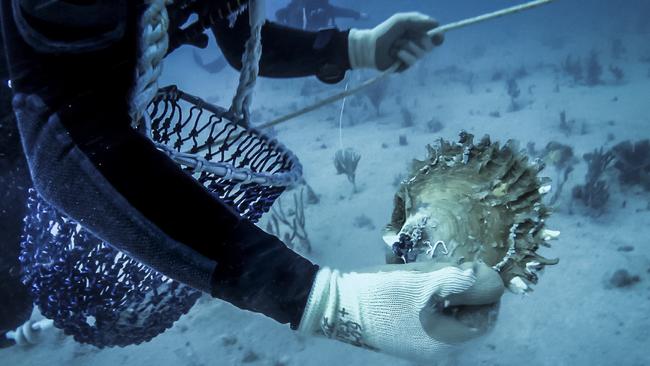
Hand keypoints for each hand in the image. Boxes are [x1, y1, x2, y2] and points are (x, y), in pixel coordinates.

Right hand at [299, 261, 503, 362]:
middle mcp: (435, 349)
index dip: (486, 290)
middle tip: (451, 263)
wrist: (335, 304)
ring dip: (445, 290)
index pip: (486, 318)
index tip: (474, 266)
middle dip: (464, 288)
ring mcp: (417, 343)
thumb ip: (467, 282)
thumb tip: (496, 281)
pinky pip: (428, 315)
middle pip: (465, 316)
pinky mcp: (401, 333)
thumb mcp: (428, 283)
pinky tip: (416, 279)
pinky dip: (429, 296)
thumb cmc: (384, 294)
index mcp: (446, 342)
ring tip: (432, 269)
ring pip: (446, 313)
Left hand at [348, 12, 443, 71]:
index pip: (435, 37)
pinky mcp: (405, 67)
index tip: (437, 36)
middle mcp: (417, 46)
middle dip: (418, 39)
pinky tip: (393, 53)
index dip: (438, 37)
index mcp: (418, 34)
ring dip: (406, 46)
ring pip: (420, 54)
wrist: (370, 46)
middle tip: (406, 36)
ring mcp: (411, 57)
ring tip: (395, 44)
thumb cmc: (384, 32)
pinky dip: (402, 54)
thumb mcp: (401, 21)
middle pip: (430, 46)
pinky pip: (411, 61)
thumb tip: (436, 23)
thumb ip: (418, 20)